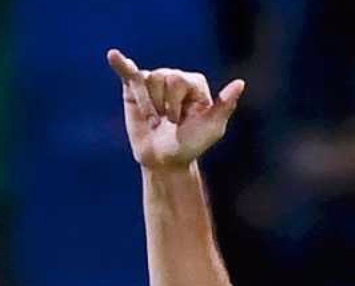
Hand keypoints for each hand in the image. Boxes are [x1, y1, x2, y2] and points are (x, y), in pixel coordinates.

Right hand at [107, 49, 244, 168]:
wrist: (164, 161)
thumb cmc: (191, 145)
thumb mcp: (212, 129)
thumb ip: (225, 106)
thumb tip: (240, 83)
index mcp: (195, 84)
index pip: (180, 80)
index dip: (177, 105)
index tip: (182, 122)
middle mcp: (175, 78)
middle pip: (162, 77)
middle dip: (162, 106)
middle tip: (167, 123)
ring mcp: (154, 82)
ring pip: (145, 81)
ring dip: (148, 107)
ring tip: (155, 121)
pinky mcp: (134, 89)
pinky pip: (128, 72)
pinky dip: (120, 64)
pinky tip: (113, 56)